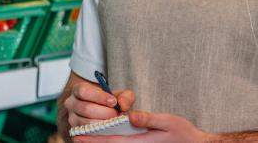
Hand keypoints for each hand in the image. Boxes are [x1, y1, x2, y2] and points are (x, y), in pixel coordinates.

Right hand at [63, 82, 134, 127]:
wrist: (100, 110)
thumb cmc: (107, 101)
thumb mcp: (117, 95)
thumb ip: (124, 96)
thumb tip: (123, 105)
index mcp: (78, 90)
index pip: (84, 91)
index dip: (99, 97)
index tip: (113, 102)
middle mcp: (71, 104)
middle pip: (86, 108)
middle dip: (104, 112)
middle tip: (116, 114)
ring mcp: (72, 118)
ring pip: (86, 123)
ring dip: (103, 123)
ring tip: (113, 121)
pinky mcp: (76, 131)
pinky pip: (87, 133)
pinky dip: (100, 132)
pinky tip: (108, 129)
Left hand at [73, 111, 214, 142]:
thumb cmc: (183, 133)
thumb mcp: (169, 122)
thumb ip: (149, 119)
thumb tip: (130, 117)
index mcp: (140, 142)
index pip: (112, 141)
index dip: (94, 138)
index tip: (79, 136)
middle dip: (92, 142)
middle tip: (74, 136)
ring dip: (100, 142)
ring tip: (83, 138)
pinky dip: (111, 142)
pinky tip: (104, 138)